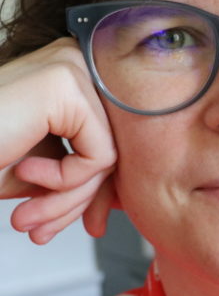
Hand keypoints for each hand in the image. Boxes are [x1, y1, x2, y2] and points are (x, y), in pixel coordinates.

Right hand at [0, 37, 117, 242]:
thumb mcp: (39, 174)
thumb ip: (80, 179)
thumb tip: (118, 201)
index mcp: (70, 79)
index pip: (107, 142)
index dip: (96, 191)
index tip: (88, 227)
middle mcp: (75, 63)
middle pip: (110, 149)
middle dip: (78, 202)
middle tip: (40, 231)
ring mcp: (73, 68)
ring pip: (107, 157)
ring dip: (65, 201)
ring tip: (25, 218)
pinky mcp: (67, 84)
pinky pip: (99, 154)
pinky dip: (65, 181)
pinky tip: (23, 172)